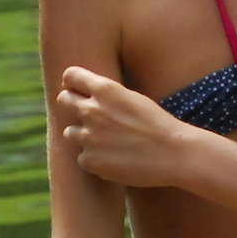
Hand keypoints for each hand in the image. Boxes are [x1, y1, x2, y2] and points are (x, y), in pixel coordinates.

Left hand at [55, 67, 197, 187]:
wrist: (173, 154)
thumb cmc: (158, 124)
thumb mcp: (132, 98)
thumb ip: (108, 95)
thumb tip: (88, 95)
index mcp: (104, 89)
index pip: (71, 76)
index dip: (74, 83)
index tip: (79, 90)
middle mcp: (91, 110)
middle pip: (63, 100)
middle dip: (72, 106)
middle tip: (89, 116)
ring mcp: (88, 137)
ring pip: (69, 132)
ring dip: (82, 136)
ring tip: (106, 142)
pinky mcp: (90, 161)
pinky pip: (82, 158)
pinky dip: (94, 159)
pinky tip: (113, 160)